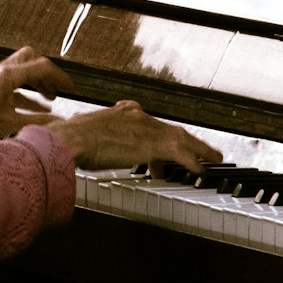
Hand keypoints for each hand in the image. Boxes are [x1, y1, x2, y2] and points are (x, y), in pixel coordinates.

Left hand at [0, 46, 74, 143]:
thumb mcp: (10, 124)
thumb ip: (38, 122)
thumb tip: (60, 123)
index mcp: (8, 76)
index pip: (41, 67)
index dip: (59, 77)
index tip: (70, 87)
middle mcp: (1, 71)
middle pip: (31, 59)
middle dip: (47, 73)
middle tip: (57, 88)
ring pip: (22, 70)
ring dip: (37, 82)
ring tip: (50, 97)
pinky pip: (14, 83)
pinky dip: (27, 92)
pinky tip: (35, 108)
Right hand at [46, 99, 222, 175]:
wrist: (69, 139)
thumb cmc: (70, 139)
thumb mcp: (85, 136)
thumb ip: (94, 141)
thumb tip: (86, 152)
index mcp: (122, 113)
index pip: (150, 124)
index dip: (160, 137)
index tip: (163, 151)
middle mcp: (137, 116)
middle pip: (170, 129)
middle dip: (189, 140)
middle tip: (204, 149)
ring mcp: (145, 128)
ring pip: (181, 138)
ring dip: (199, 149)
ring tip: (213, 157)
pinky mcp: (150, 144)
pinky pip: (179, 153)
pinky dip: (192, 160)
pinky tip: (201, 169)